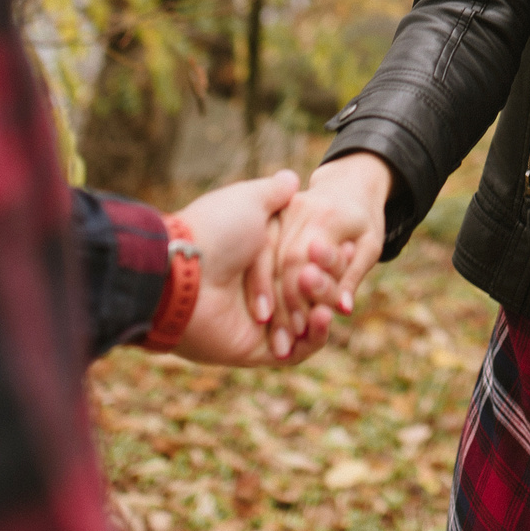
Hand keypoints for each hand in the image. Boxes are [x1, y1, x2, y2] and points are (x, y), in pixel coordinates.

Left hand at [158, 170, 327, 366]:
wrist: (182, 274)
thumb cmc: (215, 232)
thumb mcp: (249, 200)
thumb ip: (274, 193)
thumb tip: (292, 178)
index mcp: (256, 258)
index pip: (303, 263)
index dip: (327, 258)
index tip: (347, 247)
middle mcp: (257, 291)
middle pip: (308, 294)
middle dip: (327, 285)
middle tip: (342, 275)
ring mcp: (257, 324)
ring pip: (306, 324)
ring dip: (323, 310)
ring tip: (332, 301)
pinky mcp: (256, 350)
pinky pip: (296, 352)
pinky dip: (314, 338)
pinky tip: (322, 317)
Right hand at [268, 152, 391, 357]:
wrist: (350, 181)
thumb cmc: (364, 217)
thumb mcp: (370, 244)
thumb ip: (353, 274)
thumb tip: (343, 310)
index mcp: (326, 216)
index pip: (301, 260)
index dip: (298, 296)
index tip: (299, 327)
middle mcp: (299, 209)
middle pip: (281, 262)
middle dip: (282, 303)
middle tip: (282, 340)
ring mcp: (280, 210)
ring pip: (266, 258)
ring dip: (265, 295)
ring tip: (269, 330)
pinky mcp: (270, 214)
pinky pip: (261, 251)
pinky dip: (259, 279)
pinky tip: (261, 308)